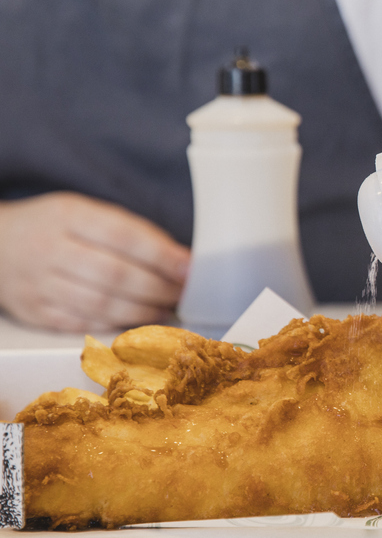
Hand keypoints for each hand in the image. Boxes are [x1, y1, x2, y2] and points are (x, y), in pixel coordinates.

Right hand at [0, 193, 189, 331]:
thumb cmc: (53, 227)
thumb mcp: (86, 212)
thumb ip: (131, 231)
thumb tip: (180, 259)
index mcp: (68, 216)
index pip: (124, 236)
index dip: (162, 256)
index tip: (190, 269)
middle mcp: (50, 249)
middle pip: (115, 276)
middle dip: (158, 288)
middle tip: (182, 293)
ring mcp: (38, 284)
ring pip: (100, 305)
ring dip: (142, 310)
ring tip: (165, 308)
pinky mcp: (34, 311)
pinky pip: (81, 324)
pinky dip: (114, 325)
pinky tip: (136, 321)